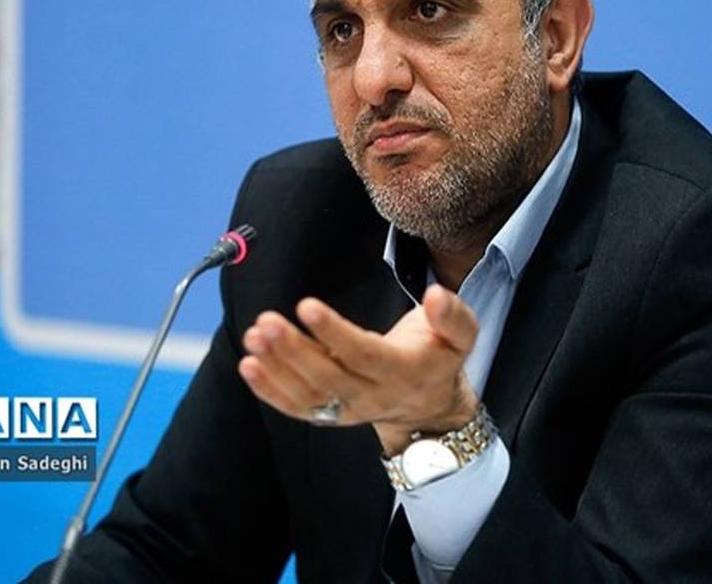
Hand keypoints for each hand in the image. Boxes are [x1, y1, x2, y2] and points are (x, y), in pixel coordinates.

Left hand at [237, 284, 479, 454]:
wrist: (431, 404)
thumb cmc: (438, 357)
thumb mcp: (461, 334)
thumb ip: (452, 315)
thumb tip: (436, 296)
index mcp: (404, 372)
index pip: (364, 354)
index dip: (334, 333)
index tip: (307, 307)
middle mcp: (374, 396)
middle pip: (328, 377)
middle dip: (294, 350)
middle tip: (267, 322)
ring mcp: (349, 409)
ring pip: (309, 395)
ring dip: (276, 368)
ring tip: (254, 336)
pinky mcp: (330, 414)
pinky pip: (298, 409)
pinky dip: (270, 391)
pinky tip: (249, 366)